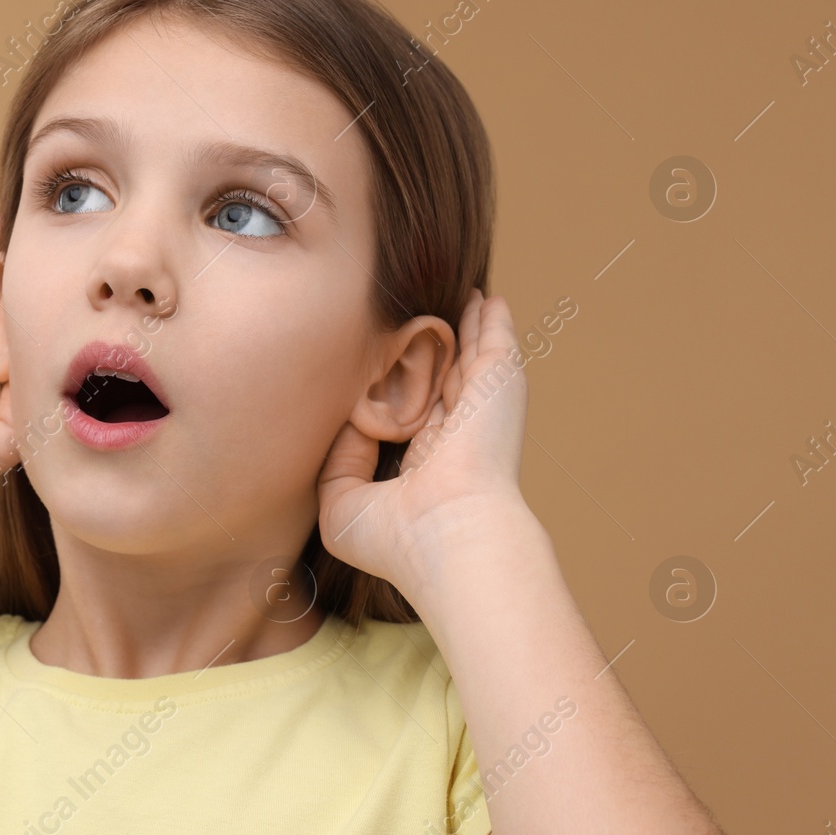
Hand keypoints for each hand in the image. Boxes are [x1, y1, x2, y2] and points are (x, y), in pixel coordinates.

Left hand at [315, 288, 530, 608]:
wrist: (449, 536)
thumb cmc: (395, 536)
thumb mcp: (342, 503)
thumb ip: (338, 460)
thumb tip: (353, 419)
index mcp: (423, 468)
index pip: (411, 423)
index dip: (396, 400)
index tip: (376, 378)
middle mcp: (455, 438)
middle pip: (442, 385)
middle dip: (433, 358)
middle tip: (419, 324)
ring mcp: (478, 411)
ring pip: (470, 360)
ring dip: (464, 330)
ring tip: (457, 298)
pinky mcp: (497, 386)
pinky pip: (494, 341)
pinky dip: (492, 320)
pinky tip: (485, 298)